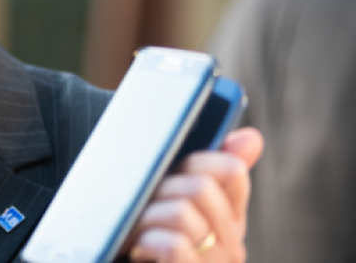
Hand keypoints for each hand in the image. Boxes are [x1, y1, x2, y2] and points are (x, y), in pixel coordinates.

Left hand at [124, 127, 263, 261]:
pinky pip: (175, 245)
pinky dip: (149, 240)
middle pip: (202, 188)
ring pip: (182, 213)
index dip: (194, 162)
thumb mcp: (165, 204)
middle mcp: (228, 247)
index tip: (167, 172)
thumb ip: (203, 173)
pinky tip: (138, 249)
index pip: (230, 171)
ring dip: (145, 217)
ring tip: (134, 232)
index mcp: (226, 222)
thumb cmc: (142, 245)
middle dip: (160, 189)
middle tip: (139, 206)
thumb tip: (252, 137)